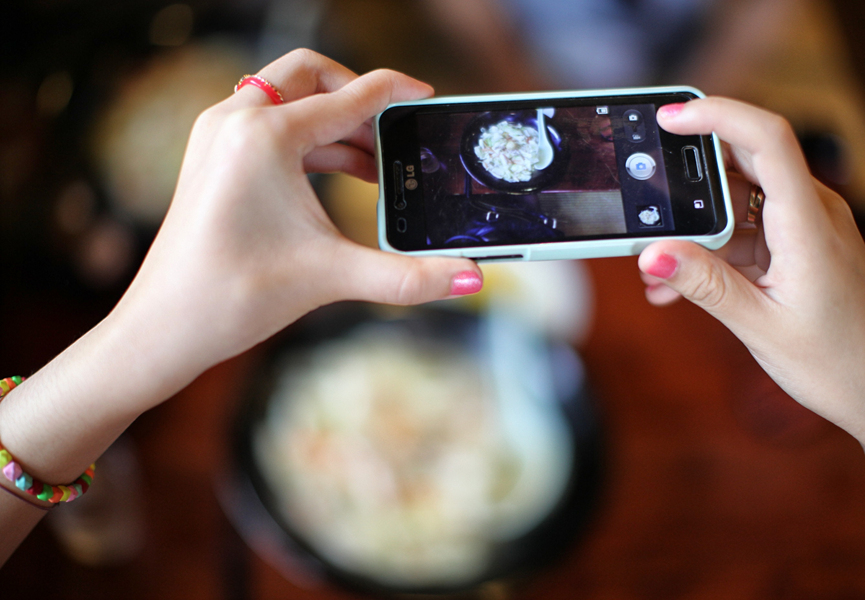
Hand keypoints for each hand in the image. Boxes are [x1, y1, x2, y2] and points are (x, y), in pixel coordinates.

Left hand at [110, 50, 481, 393]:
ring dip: (335, 123)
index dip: (397, 93)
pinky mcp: (212, 156)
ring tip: (376, 166)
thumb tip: (471, 278)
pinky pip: (269, 124)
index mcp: (265, 136)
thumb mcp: (333, 277)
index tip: (427, 98)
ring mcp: (217, 135)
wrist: (164, 328)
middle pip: (312, 75)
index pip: (351, 96)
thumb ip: (410, 277)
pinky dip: (308, 140)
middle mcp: (235, 121)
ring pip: (290, 99)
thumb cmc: (234, 296)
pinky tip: (337, 176)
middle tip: (395, 135)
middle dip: (358, 98)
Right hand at [637, 98, 864, 472]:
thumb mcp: (761, 326)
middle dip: (688, 183)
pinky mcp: (799, 245)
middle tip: (645, 211)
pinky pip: (747, 232)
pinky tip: (682, 284)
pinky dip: (713, 251)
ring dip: (694, 231)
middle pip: (744, 162)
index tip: (670, 117)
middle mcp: (812, 212)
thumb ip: (704, 284)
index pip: (767, 140)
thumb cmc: (837, 363)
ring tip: (660, 274)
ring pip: (737, 204)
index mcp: (808, 224)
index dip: (718, 116)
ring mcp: (807, 227)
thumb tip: (652, 254)